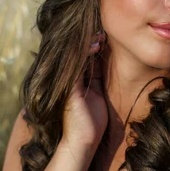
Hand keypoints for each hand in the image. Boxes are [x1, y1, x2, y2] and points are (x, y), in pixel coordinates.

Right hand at [62, 31, 108, 149]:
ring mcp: (67, 84)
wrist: (85, 141)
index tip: (103, 34)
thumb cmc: (93, 122)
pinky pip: (76, 66)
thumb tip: (102, 62)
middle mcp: (68, 81)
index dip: (92, 46)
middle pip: (77, 55)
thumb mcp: (97, 95)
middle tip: (101, 29)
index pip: (82, 59)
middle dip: (89, 41)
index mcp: (75, 82)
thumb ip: (96, 78)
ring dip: (88, 44)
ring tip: (99, 34)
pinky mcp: (69, 88)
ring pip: (75, 57)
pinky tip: (95, 46)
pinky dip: (85, 54)